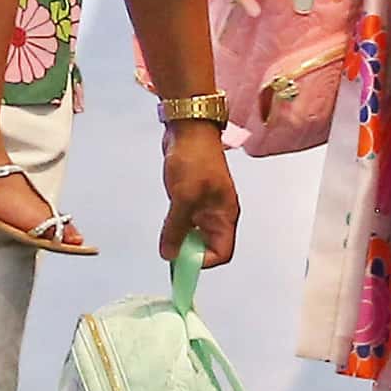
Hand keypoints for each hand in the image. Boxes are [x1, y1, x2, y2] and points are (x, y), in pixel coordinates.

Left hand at [159, 122, 238, 268]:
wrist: (188, 129)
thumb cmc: (194, 160)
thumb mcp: (184, 198)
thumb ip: (176, 228)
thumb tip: (168, 254)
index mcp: (225, 216)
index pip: (221, 253)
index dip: (203, 261)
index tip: (182, 260)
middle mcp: (217, 214)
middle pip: (207, 247)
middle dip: (189, 252)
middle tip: (170, 250)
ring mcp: (204, 206)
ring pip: (194, 234)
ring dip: (180, 238)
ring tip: (166, 237)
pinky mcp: (191, 198)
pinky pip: (185, 221)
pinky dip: (175, 226)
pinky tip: (165, 224)